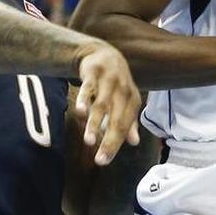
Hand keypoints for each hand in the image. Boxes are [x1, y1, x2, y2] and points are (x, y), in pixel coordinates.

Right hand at [73, 42, 140, 164]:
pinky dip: (84, 99)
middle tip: (99, 160)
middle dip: (109, 140)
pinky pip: (88, 88)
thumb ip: (129, 121)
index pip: (125, 127)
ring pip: (102, 106)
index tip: (103, 161)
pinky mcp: (94, 73)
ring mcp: (109, 81)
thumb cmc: (115, 84)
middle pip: (117, 119)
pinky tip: (80, 112)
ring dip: (96, 124)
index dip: (115, 145)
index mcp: (132, 101)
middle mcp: (123, 91)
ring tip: (89, 141)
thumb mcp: (125, 101)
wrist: (104, 53)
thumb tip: (135, 142)